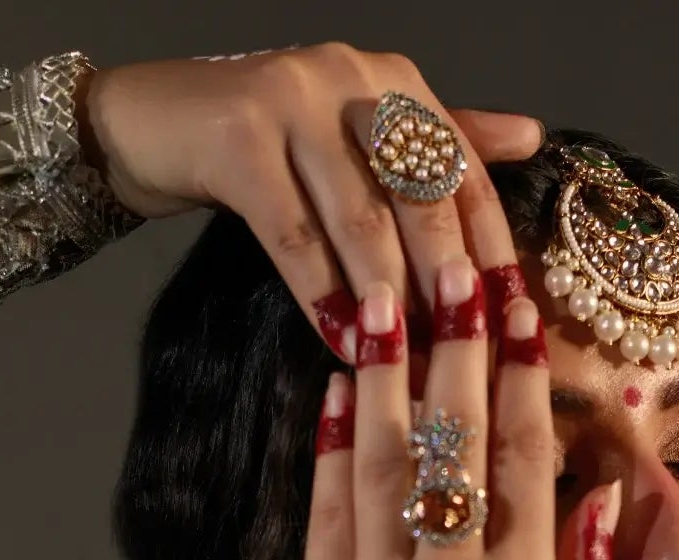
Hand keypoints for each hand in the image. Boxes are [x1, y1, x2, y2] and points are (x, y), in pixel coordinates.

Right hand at [77, 44, 542, 357]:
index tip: (511, 323)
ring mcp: (293, 99)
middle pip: (419, 196)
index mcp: (394, 81)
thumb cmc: (262, 146)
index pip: (462, 172)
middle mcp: (351, 77)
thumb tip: (529, 139)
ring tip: (409, 364)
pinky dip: (320, 294)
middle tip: (468, 358)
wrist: (149, 122)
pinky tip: (340, 342)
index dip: (490, 249)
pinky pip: (293, 233)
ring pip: (359, 218)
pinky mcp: (238, 137)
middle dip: (445, 285)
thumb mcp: (355, 142)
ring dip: (387, 300)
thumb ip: (436, 142)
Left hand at [295, 260, 621, 559]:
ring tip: (385, 293)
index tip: (522, 307)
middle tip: (456, 261)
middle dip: (457, 342)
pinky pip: (328, 512)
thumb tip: (604, 495)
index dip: (523, 374)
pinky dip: (331, 445)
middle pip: (454, 437)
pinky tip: (336, 386)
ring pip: (384, 459)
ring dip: (386, 369)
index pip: (525, 457)